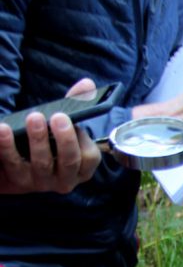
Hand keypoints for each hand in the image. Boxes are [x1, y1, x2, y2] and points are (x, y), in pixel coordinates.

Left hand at [0, 78, 101, 194]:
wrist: (22, 165)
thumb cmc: (50, 143)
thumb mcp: (64, 128)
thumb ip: (76, 106)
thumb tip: (87, 84)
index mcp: (82, 168)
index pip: (89, 158)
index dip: (83, 140)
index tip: (75, 122)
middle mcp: (65, 179)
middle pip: (69, 161)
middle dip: (64, 139)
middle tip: (57, 116)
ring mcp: (42, 182)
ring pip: (42, 163)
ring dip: (38, 140)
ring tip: (33, 117)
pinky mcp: (19, 181)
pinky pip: (13, 164)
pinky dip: (7, 146)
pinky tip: (3, 129)